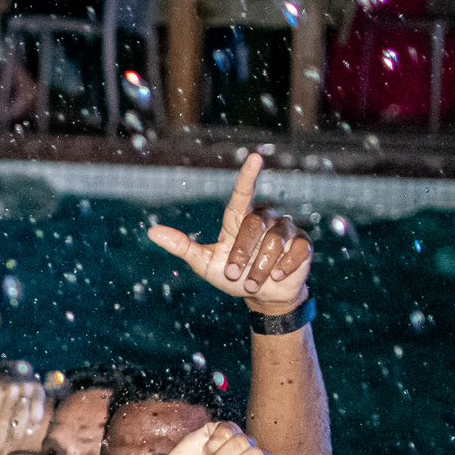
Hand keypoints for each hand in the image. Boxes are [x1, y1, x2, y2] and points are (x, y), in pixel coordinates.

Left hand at [146, 154, 312, 313]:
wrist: (262, 297)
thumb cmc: (233, 276)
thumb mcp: (204, 263)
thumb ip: (182, 246)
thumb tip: (151, 231)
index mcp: (240, 219)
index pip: (243, 193)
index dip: (248, 176)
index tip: (255, 158)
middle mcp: (264, 218)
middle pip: (253, 226)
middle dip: (241, 255)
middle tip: (236, 276)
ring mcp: (286, 230)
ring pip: (274, 241)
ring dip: (260, 268)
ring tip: (253, 282)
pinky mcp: (303, 245)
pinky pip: (296, 252)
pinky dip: (283, 268)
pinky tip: (277, 277)